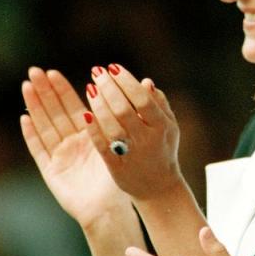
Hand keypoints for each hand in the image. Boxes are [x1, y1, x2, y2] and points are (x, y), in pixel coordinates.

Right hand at [21, 67, 129, 228]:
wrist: (111, 211)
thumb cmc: (120, 180)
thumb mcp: (119, 144)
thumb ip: (116, 120)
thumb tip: (126, 89)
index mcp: (90, 135)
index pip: (73, 107)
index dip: (62, 90)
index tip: (53, 72)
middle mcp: (72, 144)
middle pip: (55, 113)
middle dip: (44, 92)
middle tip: (34, 71)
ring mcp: (60, 156)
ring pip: (45, 126)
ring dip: (35, 106)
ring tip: (26, 86)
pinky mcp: (51, 171)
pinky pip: (39, 150)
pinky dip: (31, 134)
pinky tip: (24, 118)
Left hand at [85, 65, 185, 202]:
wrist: (158, 187)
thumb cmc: (162, 149)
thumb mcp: (168, 126)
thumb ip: (159, 103)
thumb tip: (145, 82)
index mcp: (161, 126)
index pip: (143, 99)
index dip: (126, 82)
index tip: (113, 67)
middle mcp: (147, 139)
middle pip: (124, 110)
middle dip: (109, 88)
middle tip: (96, 72)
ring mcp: (132, 154)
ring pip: (112, 126)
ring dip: (99, 105)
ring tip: (90, 88)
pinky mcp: (117, 167)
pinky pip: (102, 146)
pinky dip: (94, 129)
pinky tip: (85, 114)